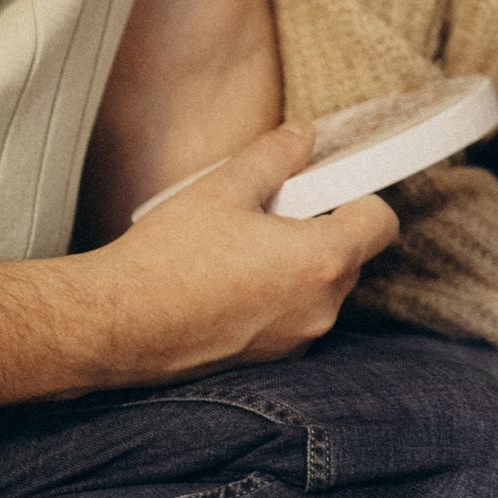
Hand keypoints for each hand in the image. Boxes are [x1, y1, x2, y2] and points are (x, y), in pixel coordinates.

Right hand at [83, 120, 400, 384]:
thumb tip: (303, 136)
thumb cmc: (167, 260)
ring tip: (241, 247)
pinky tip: (229, 281)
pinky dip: (277, 295)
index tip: (327, 187)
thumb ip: (276, 156)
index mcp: (322, 261)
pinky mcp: (270, 360)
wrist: (116, 326)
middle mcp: (321, 308)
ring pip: (320, 287)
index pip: (381, 222)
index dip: (359, 196)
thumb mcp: (224, 188)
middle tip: (270, 212)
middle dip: (321, 227)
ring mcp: (297, 340)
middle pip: (351, 255)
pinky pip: (293, 316)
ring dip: (297, 264)